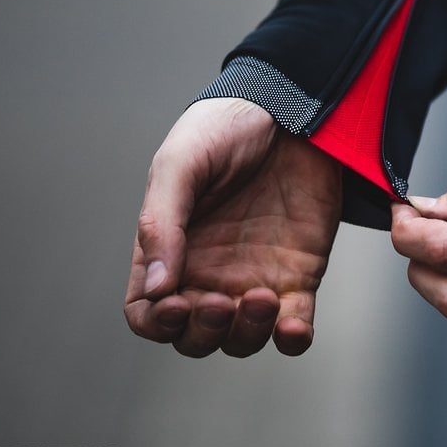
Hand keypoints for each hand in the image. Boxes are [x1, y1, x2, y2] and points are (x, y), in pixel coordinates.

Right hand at [124, 97, 340, 357]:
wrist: (291, 108)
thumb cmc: (225, 128)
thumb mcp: (181, 164)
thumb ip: (161, 221)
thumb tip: (158, 288)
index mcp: (169, 250)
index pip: (148, 312)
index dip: (157, 323)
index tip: (175, 305)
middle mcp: (208, 273)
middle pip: (194, 336)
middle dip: (203, 333)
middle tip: (219, 301)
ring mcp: (253, 277)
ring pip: (242, 338)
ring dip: (247, 334)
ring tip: (262, 296)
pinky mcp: (299, 275)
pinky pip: (293, 325)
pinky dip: (293, 338)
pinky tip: (293, 326)